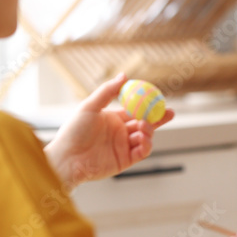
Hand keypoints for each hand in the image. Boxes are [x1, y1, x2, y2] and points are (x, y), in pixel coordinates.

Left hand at [44, 73, 173, 188]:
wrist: (67, 158)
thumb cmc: (73, 131)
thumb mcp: (90, 106)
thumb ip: (108, 91)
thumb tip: (124, 75)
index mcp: (114, 119)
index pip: (136, 110)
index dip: (148, 105)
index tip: (159, 98)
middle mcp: (120, 133)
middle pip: (145, 123)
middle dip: (158, 118)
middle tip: (169, 112)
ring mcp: (124, 147)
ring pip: (145, 137)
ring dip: (149, 131)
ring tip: (143, 127)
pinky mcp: (125, 160)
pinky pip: (142, 152)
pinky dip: (146, 145)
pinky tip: (142, 139)